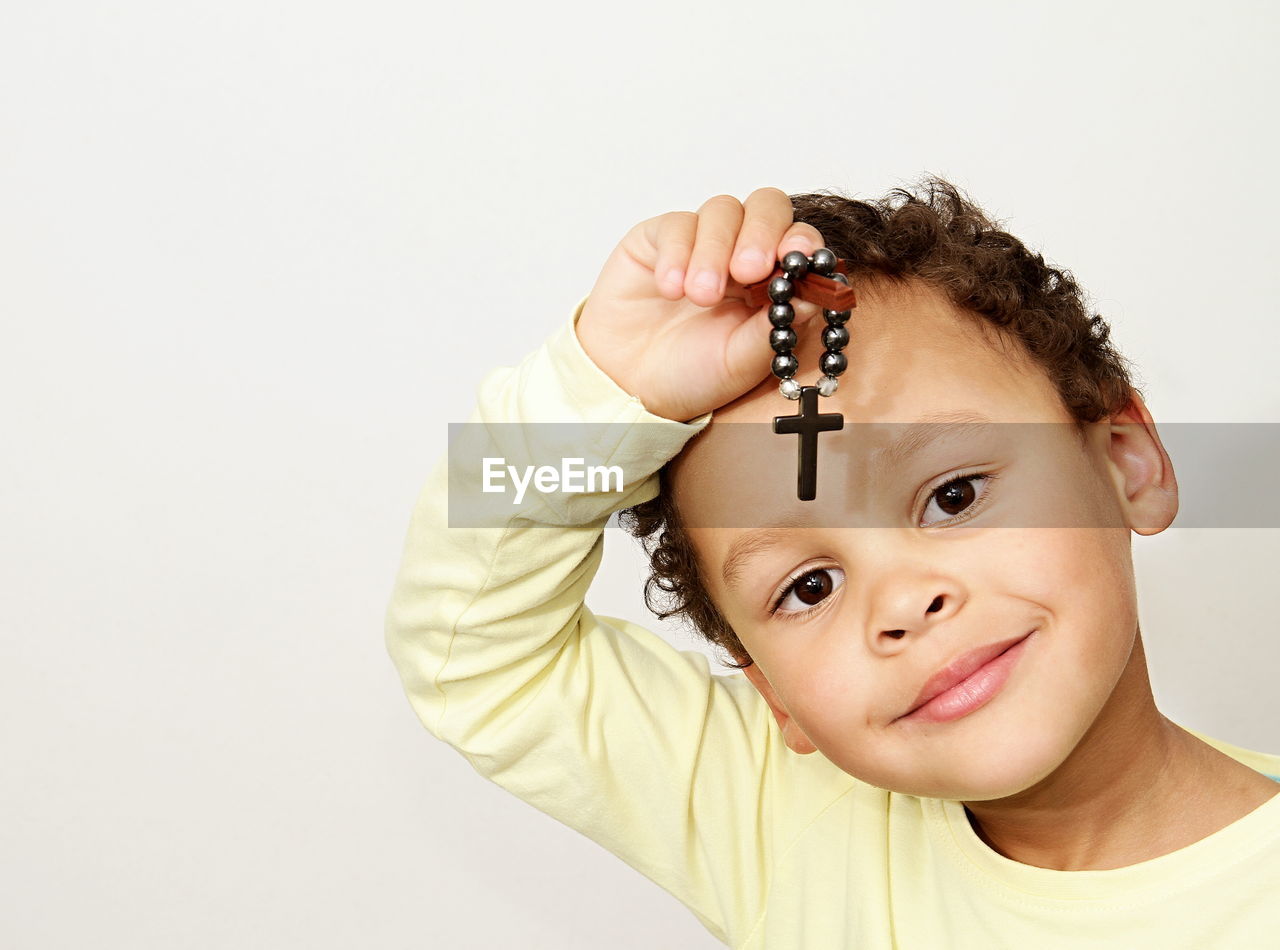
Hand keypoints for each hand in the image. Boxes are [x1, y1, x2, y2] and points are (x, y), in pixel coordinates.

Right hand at [575, 188, 827, 422]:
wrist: (630, 385)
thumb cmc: (691, 375)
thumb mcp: (740, 363)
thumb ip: (777, 329)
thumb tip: (817, 296)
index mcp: (772, 281)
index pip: (798, 240)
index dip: (801, 242)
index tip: (796, 259)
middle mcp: (741, 252)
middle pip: (767, 206)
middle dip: (761, 233)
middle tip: (748, 270)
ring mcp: (701, 241)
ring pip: (722, 210)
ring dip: (714, 251)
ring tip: (699, 296)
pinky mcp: (659, 238)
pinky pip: (678, 224)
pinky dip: (677, 254)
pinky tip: (670, 289)